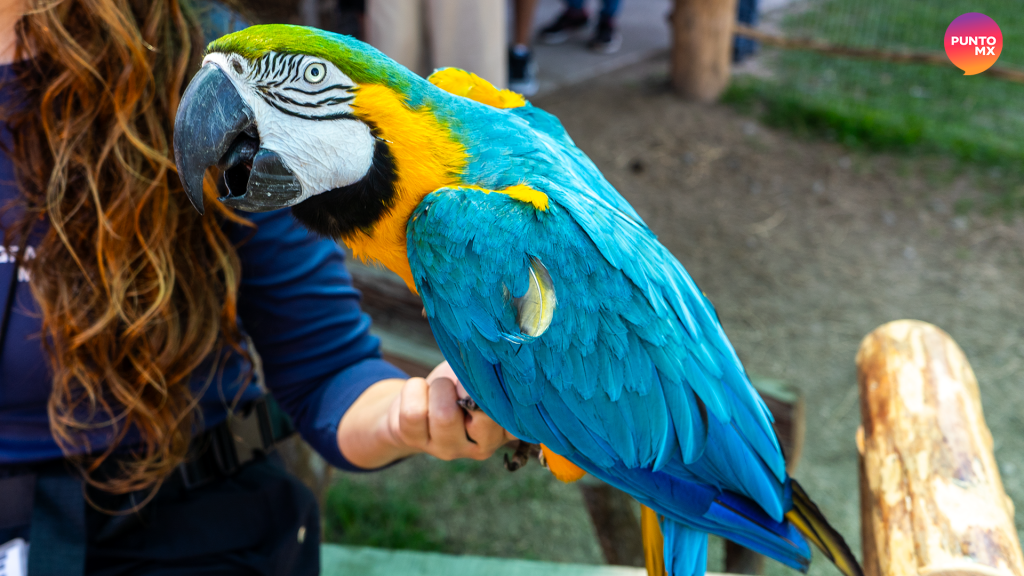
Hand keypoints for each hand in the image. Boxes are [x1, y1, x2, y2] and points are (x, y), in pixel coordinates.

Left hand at [389, 362, 516, 460]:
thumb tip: (496, 366)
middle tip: (461, 384)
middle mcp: (483, 447)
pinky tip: (421, 393)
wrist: (420, 397)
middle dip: (469, 386)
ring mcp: (450, 449)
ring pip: (445, 415)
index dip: (503, 392)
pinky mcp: (417, 443)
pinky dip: (415, 389)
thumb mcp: (484, 377)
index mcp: (507, 430)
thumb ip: (495, 377)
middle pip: (485, 416)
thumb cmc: (460, 382)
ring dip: (440, 387)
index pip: (518, 420)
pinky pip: (413, 413)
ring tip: (441, 387)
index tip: (495, 375)